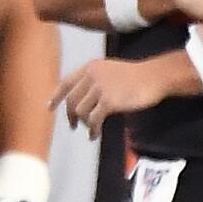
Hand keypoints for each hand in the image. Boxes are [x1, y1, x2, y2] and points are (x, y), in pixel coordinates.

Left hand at [49, 58, 167, 138]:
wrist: (153, 76)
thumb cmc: (135, 75)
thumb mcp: (109, 70)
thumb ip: (94, 79)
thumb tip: (82, 99)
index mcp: (89, 67)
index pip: (66, 83)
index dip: (56, 96)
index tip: (49, 107)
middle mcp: (91, 76)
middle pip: (71, 100)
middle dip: (70, 115)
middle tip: (73, 126)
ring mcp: (99, 88)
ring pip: (80, 111)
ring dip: (84, 123)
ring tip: (91, 129)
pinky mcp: (109, 101)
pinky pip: (94, 120)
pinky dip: (92, 130)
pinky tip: (94, 135)